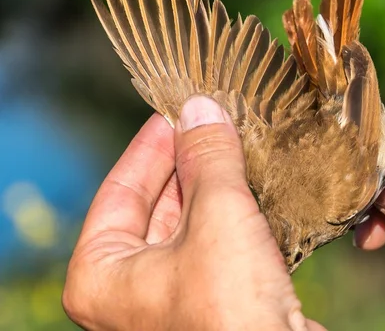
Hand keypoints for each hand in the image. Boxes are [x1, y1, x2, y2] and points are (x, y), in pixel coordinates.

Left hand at [62, 96, 324, 330]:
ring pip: (189, 225)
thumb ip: (208, 158)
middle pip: (155, 206)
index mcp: (101, 276)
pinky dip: (232, 215)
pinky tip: (253, 186)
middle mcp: (128, 292)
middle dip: (187, 163)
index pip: (120, 190)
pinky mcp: (210, 303)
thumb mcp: (218, 215)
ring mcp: (170, 300)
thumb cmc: (230, 307)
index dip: (151, 145)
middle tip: (213, 123)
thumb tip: (202, 109)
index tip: (176, 110)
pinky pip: (213, 245)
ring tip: (236, 145)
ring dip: (214, 187)